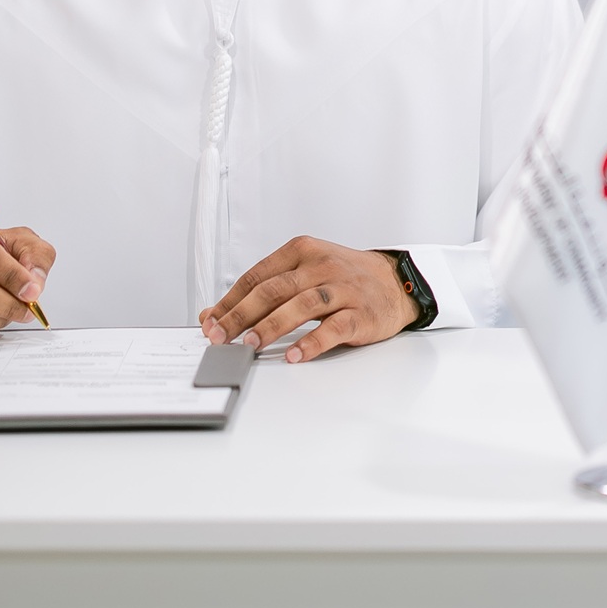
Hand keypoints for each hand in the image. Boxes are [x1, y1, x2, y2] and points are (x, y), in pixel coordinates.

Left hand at [201, 236, 418, 361]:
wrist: (395, 281)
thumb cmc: (343, 278)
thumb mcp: (303, 273)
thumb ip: (262, 291)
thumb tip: (213, 315)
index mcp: (302, 251)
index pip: (257, 276)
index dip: (230, 301)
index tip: (211, 322)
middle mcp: (321, 266)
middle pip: (274, 289)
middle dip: (242, 315)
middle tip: (221, 336)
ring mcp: (343, 289)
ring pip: (302, 305)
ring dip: (273, 326)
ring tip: (250, 344)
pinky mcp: (361, 313)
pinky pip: (334, 328)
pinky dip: (312, 342)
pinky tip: (294, 355)